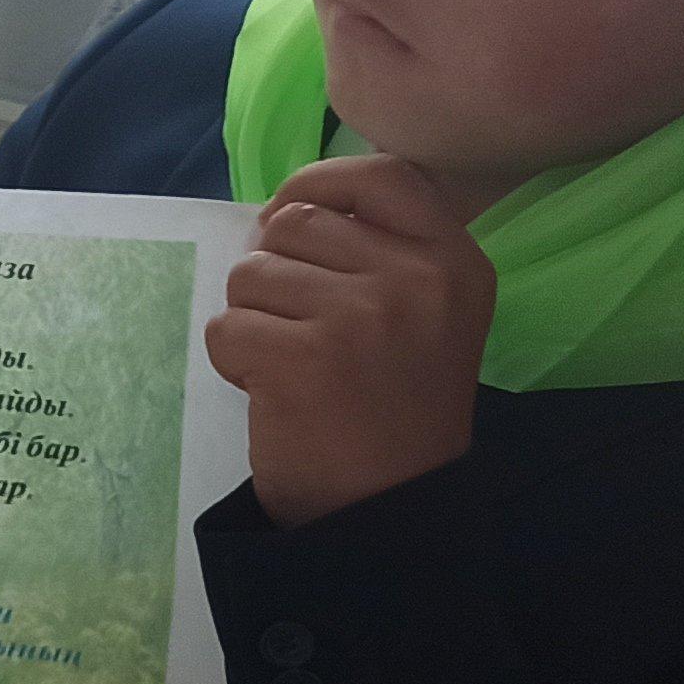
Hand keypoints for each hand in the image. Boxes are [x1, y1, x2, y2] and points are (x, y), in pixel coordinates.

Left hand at [205, 154, 493, 528]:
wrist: (390, 509)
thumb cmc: (395, 410)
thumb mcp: (424, 315)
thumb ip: (376, 251)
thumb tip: (281, 207)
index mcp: (456, 261)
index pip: (381, 175)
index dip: (319, 182)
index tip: (287, 210)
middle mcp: (416, 279)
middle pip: (294, 223)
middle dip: (274, 271)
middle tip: (298, 329)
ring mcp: (361, 315)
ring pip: (251, 273)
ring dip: (252, 318)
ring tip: (293, 364)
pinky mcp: (304, 356)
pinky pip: (226, 326)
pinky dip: (233, 359)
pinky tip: (271, 390)